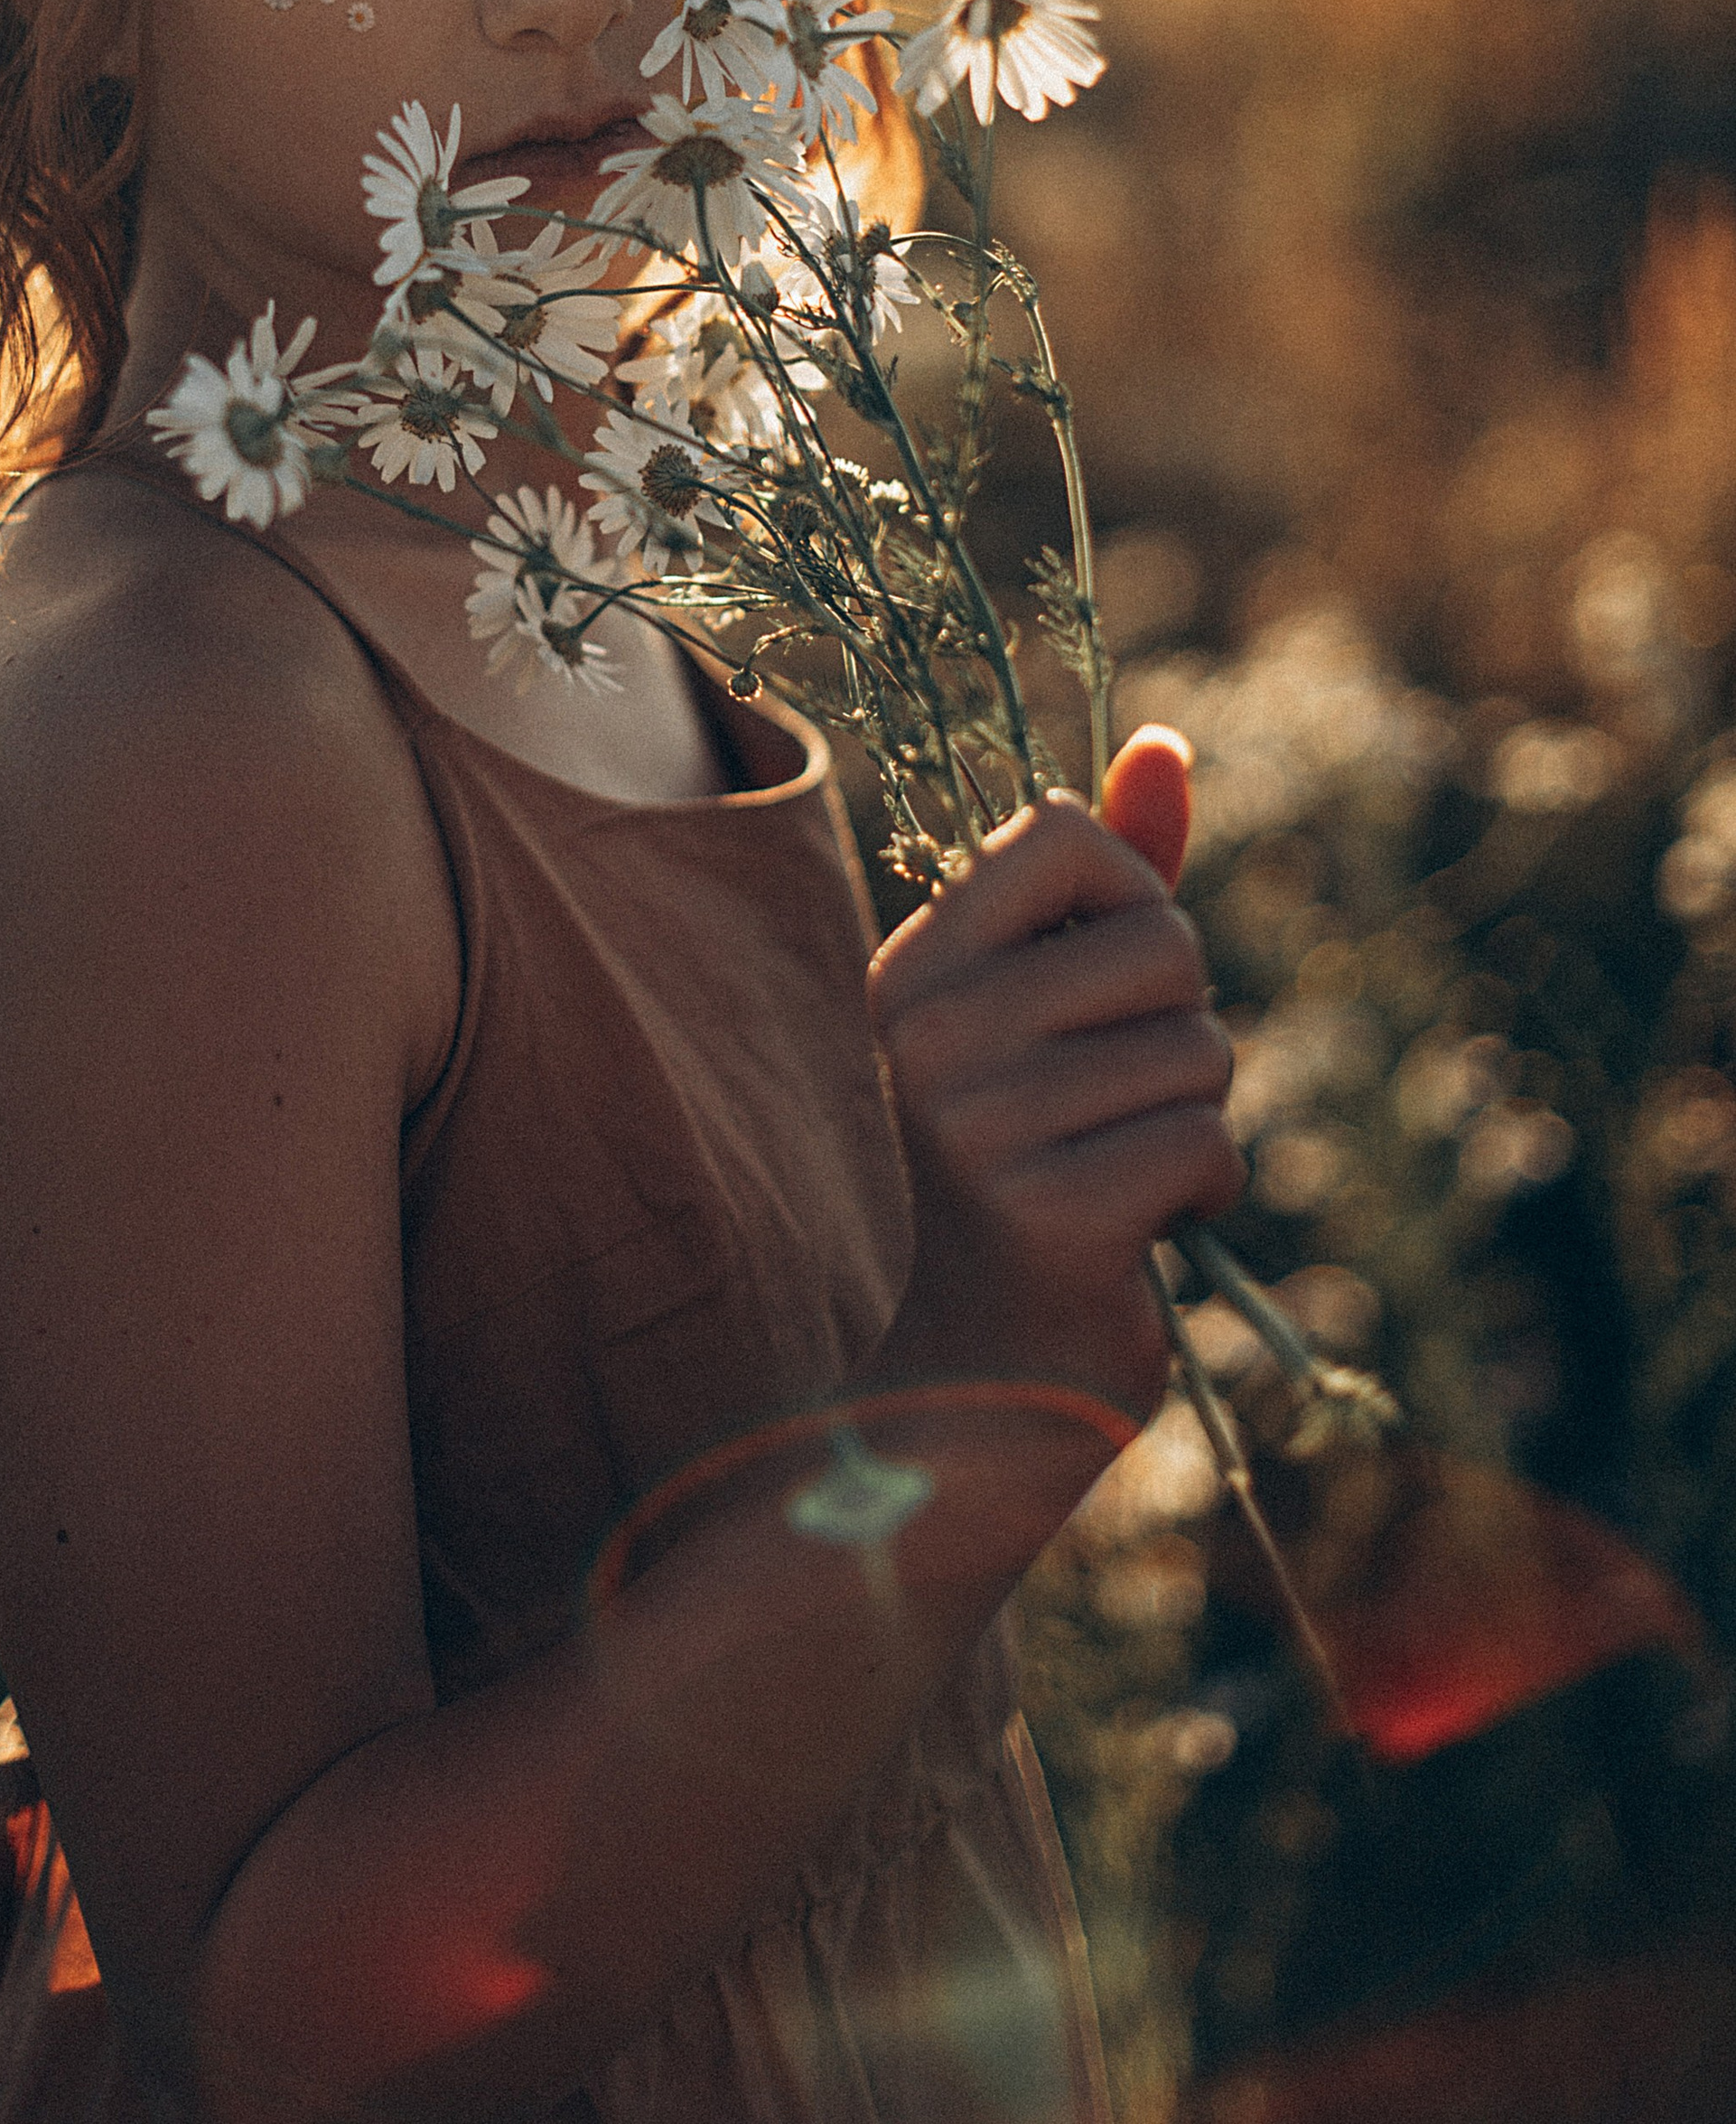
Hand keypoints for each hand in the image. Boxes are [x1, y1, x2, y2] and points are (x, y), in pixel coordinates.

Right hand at [866, 729, 1242, 1421]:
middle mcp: (930, 1026)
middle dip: (1184, 1030)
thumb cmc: (1030, 1173)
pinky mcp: (1046, 1208)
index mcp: (919, 964)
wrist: (971, 1383)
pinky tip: (1141, 1233)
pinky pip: (1206, 1142)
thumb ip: (1112, 885)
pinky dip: (1206, 1194)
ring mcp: (979, 1119)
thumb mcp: (1056, 1014)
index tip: (1107, 987)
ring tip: (1120, 1174)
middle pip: (1164, 943)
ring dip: (1196, 1120)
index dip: (1133, 896)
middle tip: (1114, 1107)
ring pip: (1201, 1052)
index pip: (1060, 831)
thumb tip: (1164, 742)